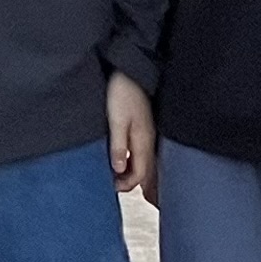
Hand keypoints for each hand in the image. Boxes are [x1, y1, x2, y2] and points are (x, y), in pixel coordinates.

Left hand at [106, 70, 155, 201]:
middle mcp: (148, 142)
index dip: (126, 185)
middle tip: (118, 190)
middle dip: (135, 185)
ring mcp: (148, 135)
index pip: (139, 175)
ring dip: (135, 175)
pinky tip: (126, 162)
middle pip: (146, 173)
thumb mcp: (117, 121)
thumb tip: (118, 170)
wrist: (132, 72)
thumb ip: (118, 146)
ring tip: (121, 180)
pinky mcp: (144, 129)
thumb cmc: (123, 94)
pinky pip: (142, 153)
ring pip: (145, 164)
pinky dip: (135, 163)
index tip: (112, 187)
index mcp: (143, 142)